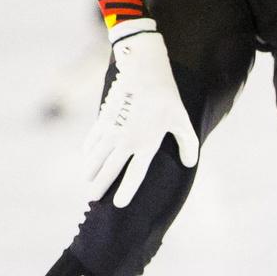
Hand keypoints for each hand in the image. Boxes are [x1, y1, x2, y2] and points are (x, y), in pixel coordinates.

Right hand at [85, 21, 198, 207]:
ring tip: (88, 182)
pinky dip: (88, 151)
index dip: (126, 191)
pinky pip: (91, 140)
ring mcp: (112, 131)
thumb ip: (187, 144)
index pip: (134, 175)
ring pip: (95, 158)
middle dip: (100, 187)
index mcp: (147, 144)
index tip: (118, 204)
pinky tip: (87, 157)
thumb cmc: (167, 97)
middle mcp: (126, 141)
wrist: (144, 70)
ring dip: (90, 171)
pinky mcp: (103, 119)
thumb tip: (189, 164)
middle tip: (93, 200)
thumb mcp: (182, 120)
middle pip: (109, 171)